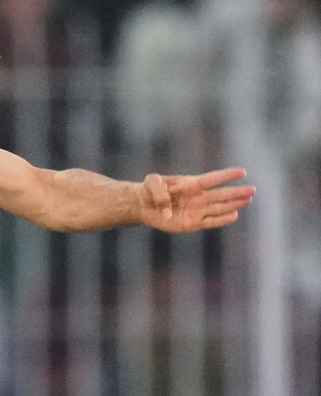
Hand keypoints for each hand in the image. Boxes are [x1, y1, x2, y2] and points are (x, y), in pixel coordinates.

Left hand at [139, 167, 255, 232]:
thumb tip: (168, 212)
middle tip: (253, 190)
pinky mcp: (191, 223)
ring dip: (233, 205)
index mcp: (190, 184)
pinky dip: (221, 220)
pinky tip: (234, 216)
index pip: (212, 179)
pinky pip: (210, 222)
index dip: (226, 176)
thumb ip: (160, 193)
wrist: (142, 205)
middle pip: (221, 195)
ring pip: (219, 208)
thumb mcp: (151, 183)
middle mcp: (197, 197)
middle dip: (236, 192)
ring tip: (248, 200)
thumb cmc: (148, 190)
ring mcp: (196, 210)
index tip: (242, 172)